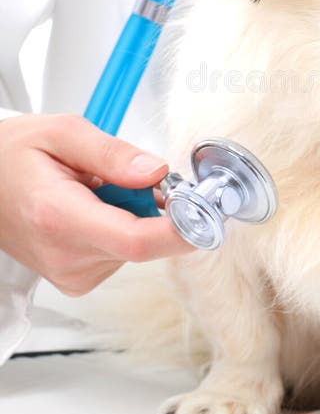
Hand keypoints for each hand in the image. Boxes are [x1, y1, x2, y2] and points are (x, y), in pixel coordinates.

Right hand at [0, 113, 194, 294]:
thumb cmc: (12, 157)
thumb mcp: (62, 132)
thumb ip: (113, 153)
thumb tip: (156, 171)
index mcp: (59, 217)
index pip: (138, 241)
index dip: (182, 228)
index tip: (207, 210)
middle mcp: (66, 256)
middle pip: (145, 241)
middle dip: (157, 206)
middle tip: (132, 174)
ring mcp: (72, 274)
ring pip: (138, 246)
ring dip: (136, 214)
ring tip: (97, 189)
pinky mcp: (78, 280)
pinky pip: (123, 252)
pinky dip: (123, 226)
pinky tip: (95, 208)